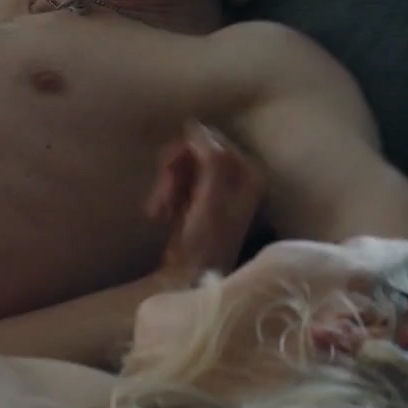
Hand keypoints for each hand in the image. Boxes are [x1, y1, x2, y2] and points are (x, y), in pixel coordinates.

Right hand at [144, 122, 266, 283]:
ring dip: (166, 186)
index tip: (167, 170)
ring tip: (159, 211)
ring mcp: (217, 192)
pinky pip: (178, 184)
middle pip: (196, 152)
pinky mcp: (198, 204)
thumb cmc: (206, 243)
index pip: (212, 141)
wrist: (190, 281)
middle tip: (162, 195)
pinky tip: (160, 215)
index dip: (186, 152)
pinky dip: (166, 197)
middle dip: (174, 171)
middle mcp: (237, 180)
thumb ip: (210, 158)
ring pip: (184, 168)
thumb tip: (196, 125)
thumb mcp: (210, 197)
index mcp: (248, 175)